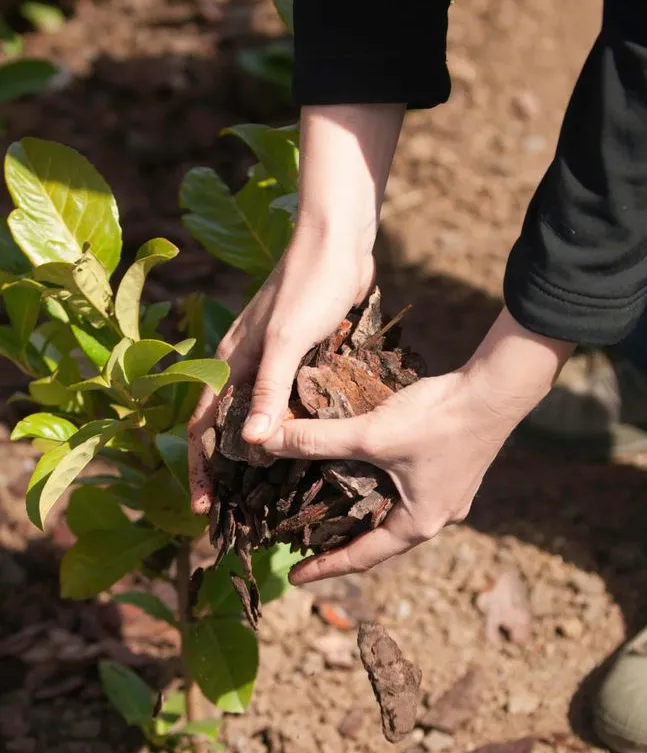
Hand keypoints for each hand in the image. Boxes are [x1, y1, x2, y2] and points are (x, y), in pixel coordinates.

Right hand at [187, 234, 374, 513]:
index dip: (201, 469)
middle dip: (228, 470)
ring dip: (261, 452)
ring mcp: (273, 362)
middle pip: (228, 428)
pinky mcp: (301, 359)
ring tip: (272, 492)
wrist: (339, 242)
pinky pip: (288, 403)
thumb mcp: (285, 341)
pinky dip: (290, 428)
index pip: (203, 427)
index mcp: (229, 361)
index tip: (204, 508)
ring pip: (259, 417)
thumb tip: (250, 443)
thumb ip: (267, 390)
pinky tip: (308, 449)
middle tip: (238, 510)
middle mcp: (245, 365)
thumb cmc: (308, 286)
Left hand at [262, 308, 573, 582]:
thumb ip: (318, 440)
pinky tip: (363, 474)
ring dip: (362, 516)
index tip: (295, 577)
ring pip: (394, 515)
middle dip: (343, 543)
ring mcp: (448, 495)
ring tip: (329, 512)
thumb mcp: (372, 434)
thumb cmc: (439, 419)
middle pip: (379, 541)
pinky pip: (407, 493)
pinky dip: (379, 491)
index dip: (325, 568)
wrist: (496, 390)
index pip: (362, 557)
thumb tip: (266, 439)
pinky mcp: (452, 472)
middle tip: (306, 544)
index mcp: (418, 524)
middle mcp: (436, 517)